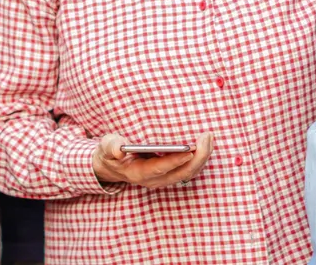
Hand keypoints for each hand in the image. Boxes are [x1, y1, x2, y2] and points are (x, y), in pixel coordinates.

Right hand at [93, 132, 212, 188]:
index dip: (175, 160)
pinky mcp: (170, 174)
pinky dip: (199, 158)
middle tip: (206, 137)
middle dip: (197, 156)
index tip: (190, 150)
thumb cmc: (111, 153)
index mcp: (139, 173)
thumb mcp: (106, 148)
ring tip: (209, 137)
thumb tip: (118, 149)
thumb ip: (111, 147)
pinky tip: (205, 143)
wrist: (112, 166)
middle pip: (181, 173)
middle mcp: (154, 180)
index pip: (160, 168)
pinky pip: (189, 170)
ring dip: (202, 157)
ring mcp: (164, 179)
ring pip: (189, 173)